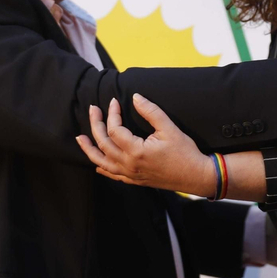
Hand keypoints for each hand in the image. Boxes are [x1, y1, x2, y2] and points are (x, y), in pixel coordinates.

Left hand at [76, 94, 215, 195]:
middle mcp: (129, 165)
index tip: (114, 101)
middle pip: (103, 144)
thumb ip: (150, 111)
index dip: (112, 113)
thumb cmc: (184, 152)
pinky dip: (102, 167)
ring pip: (102, 162)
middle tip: (93, 110)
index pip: (114, 130)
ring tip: (81, 139)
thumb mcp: (169, 128)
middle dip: (95, 125)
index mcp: (136, 151)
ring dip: (89, 149)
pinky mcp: (134, 180)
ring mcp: (130, 175)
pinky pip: (112, 175)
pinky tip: (96, 162)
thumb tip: (135, 97)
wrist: (195, 176)